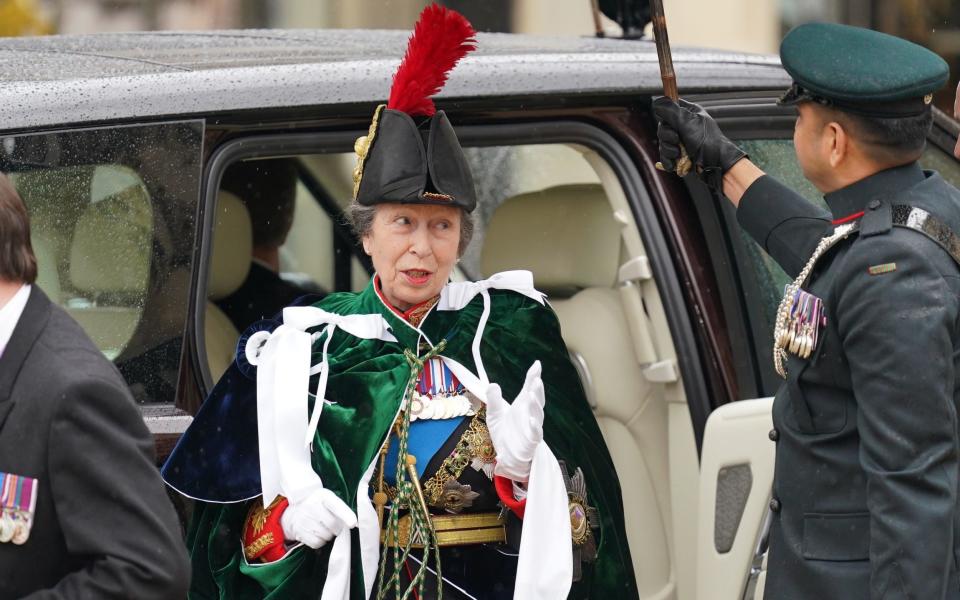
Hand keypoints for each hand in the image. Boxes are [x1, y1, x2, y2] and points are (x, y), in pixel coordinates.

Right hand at [280, 488, 356, 548]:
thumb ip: (340, 509)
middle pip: (333, 524)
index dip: (346, 515)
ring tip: (324, 528)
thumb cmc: (318, 506)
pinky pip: (317, 543)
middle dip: (338, 528)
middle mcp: (311, 505)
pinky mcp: (299, 532)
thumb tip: (353, 524)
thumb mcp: (328, 500)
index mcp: (322, 495)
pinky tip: (317, 534)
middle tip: (335, 526)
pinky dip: (320, 541)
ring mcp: (303, 519)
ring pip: (326, 535)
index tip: (353, 523)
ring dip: (329, 535)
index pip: (336, 505)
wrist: (294, 512)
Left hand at [485, 361, 545, 481]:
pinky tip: (532, 420)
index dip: (533, 377)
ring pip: (538, 415)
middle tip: (536, 380)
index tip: (537, 365)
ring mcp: (532, 428)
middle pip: (536, 400)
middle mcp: (530, 415)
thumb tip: (492, 384)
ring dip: (536, 405)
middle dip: (537, 390)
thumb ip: (494, 400)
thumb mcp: (495, 414)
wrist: (506, 456)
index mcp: (523, 406)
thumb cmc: (505, 433)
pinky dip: (535, 427)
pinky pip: (535, 434)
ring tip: (531, 395)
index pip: (529, 389)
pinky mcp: (531, 442)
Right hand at [653, 97, 746, 189]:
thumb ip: (671, 111)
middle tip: (677, 140)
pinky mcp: (678, 155)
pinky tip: (674, 163)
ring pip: (662, 144)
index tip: (670, 123)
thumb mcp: (688, 122)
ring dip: (668, 150)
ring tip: (679, 154)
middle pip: (662, 128)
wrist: (716, 165)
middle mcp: (683, 126)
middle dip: (667, 137)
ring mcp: (681, 142)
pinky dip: (668, 161)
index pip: (669, 109)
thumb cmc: (707, 141)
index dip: (666, 117)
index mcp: (688, 113)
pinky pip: (665, 157)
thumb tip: (657, 101)